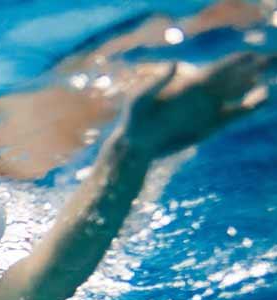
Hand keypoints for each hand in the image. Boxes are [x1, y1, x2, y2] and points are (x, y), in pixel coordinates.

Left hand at [122, 52, 270, 159]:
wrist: (136, 145)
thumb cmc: (134, 120)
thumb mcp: (140, 99)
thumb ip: (158, 82)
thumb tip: (175, 64)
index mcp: (187, 85)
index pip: (217, 69)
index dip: (235, 61)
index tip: (251, 56)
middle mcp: (201, 96)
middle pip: (231, 78)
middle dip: (251, 68)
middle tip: (271, 60)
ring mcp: (206, 110)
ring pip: (236, 95)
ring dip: (253, 86)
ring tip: (271, 80)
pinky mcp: (209, 127)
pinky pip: (234, 115)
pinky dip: (249, 107)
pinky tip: (263, 99)